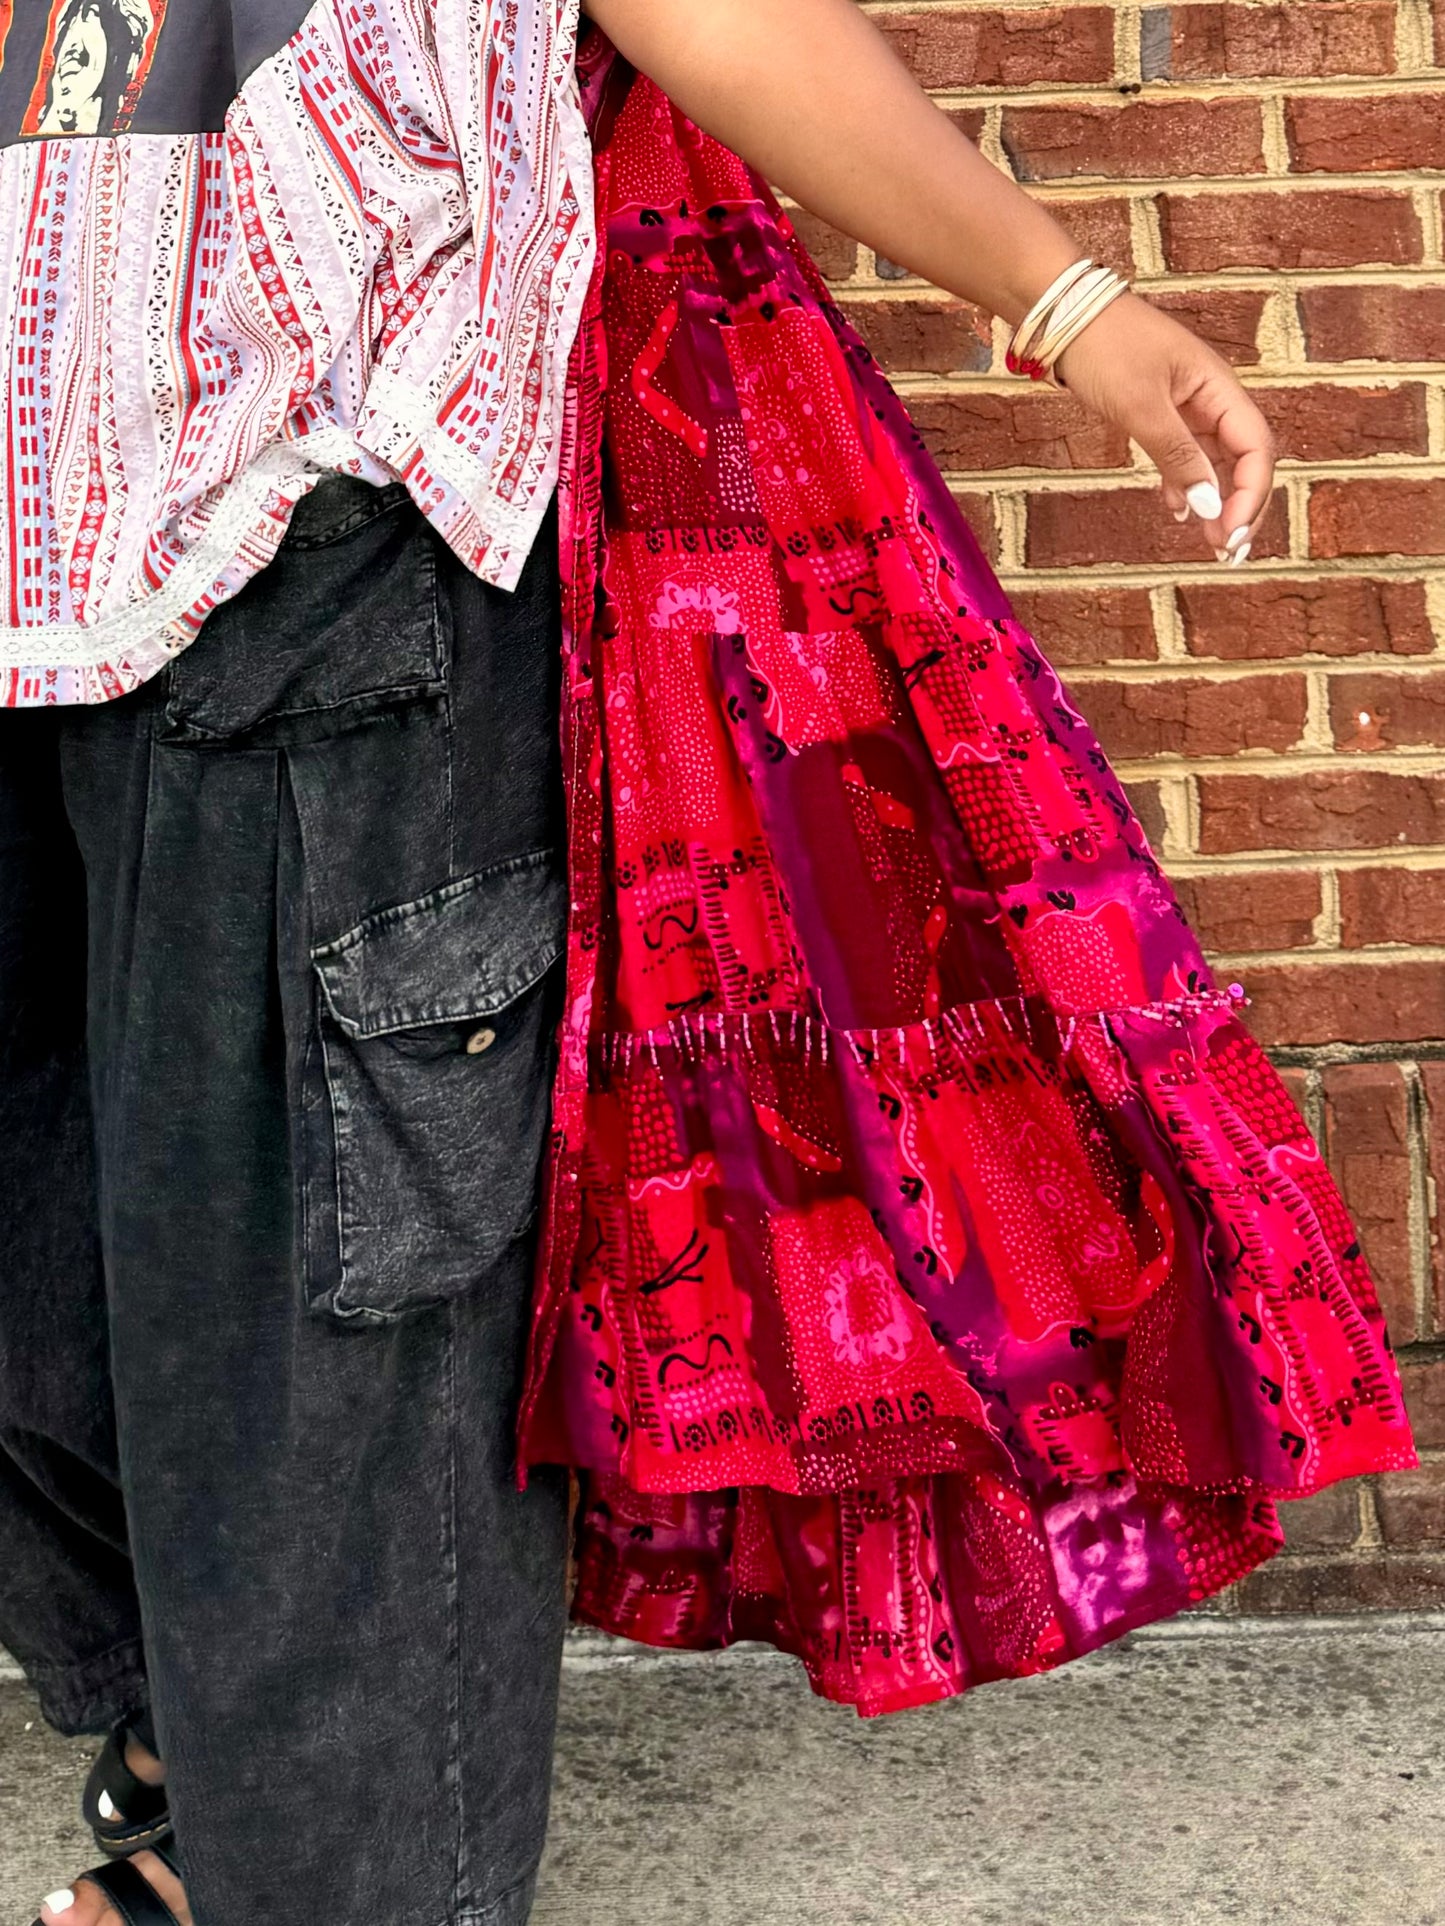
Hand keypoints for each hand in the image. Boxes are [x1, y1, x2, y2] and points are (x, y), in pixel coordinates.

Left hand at [1053, 291, 1275, 562]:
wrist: (1065, 313)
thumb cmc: (1105, 348)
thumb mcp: (1142, 407)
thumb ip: (1179, 456)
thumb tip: (1210, 506)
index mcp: (1219, 387)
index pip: (1256, 449)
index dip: (1251, 495)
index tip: (1230, 534)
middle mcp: (1212, 396)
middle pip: (1245, 458)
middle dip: (1242, 505)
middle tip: (1228, 551)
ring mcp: (1188, 403)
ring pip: (1216, 460)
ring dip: (1216, 501)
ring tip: (1210, 542)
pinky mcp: (1161, 411)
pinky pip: (1186, 453)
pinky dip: (1187, 482)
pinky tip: (1179, 510)